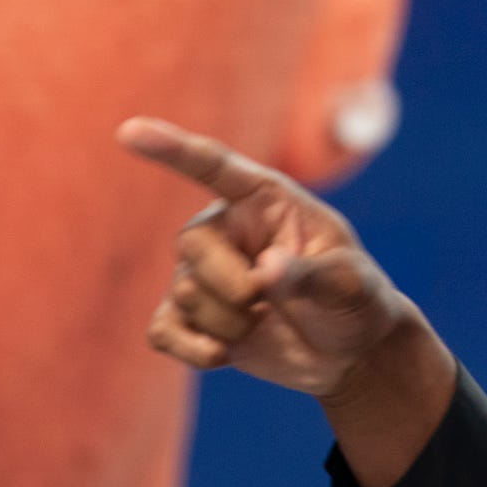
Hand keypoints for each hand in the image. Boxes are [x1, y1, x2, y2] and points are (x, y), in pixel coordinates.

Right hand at [118, 117, 415, 398]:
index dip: (172, 149)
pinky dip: (193, 350)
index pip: (214, 166)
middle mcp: (226, 229)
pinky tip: (224, 355)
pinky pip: (163, 332)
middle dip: (236, 286)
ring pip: (185, 295)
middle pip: (192, 244)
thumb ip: (313, 276)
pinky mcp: (190, 317)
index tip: (130, 131)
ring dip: (233, 323)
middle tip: (273, 303)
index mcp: (267, 200)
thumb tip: (266, 272)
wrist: (349, 351)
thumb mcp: (353, 285)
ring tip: (268, 322)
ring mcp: (203, 274)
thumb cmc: (356, 300)